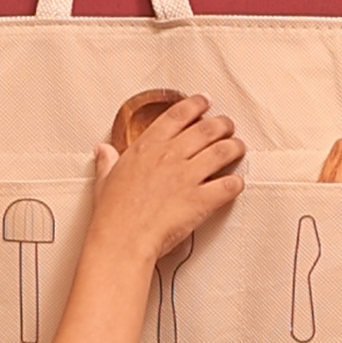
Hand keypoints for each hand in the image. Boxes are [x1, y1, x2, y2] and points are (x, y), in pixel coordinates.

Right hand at [90, 95, 245, 262]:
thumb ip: (108, 162)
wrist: (122, 240)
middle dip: (223, 124)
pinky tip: (236, 184)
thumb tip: (103, 151)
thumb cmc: (112, 214)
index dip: (196, 104)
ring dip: (235, 147)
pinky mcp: (200, 200)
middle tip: (227, 126)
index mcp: (147, 147)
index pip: (178, 114)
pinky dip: (236, 183)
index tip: (204, 102)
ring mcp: (187, 177)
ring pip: (223, 151)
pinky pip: (228, 186)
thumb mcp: (104, 180)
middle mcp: (170, 156)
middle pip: (207, 128)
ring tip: (238, 148)